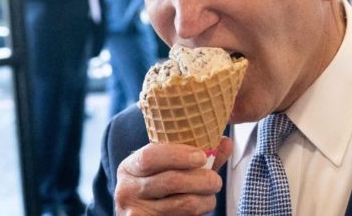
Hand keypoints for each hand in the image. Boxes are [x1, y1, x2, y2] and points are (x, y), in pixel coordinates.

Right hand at [114, 137, 232, 215]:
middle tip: (215, 180)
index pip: (150, 156)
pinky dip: (198, 213)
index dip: (178, 155)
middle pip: (171, 181)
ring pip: (184, 204)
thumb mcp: (169, 169)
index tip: (201, 156)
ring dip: (206, 199)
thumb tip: (224, 142)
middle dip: (203, 179)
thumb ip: (196, 156)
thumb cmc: (159, 189)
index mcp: (129, 167)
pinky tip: (198, 209)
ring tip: (210, 196)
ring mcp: (135, 212)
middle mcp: (126, 190)